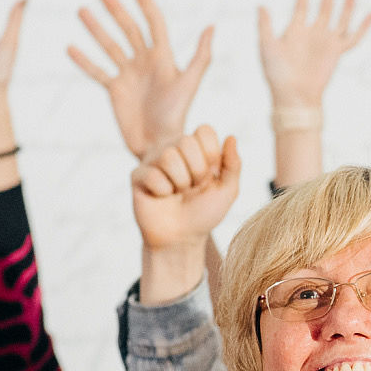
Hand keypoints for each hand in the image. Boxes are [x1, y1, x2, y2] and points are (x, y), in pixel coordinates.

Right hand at [69, 0, 211, 158]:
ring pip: (110, 46)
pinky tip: (70, 47)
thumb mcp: (189, 83)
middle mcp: (145, 62)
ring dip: (96, 28)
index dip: (145, 3)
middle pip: (129, 28)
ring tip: (81, 11)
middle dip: (115, 8)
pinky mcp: (115, 90)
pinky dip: (84, 60)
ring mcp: (129, 75)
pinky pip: (97, 71)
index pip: (154, 22)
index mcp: (163, 57)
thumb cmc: (178, 115)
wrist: (159, 144)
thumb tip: (211, 25)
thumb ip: (200, 55)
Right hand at [132, 125, 240, 252]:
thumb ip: (233, 164)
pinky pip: (153, 175)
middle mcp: (173, 149)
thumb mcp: (227, 191)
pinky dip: (163, 192)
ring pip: (168, 157)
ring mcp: (153, 160)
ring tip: (177, 193)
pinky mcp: (137, 175)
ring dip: (180, 183)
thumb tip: (231, 137)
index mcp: (196, 148)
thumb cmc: (204, 214)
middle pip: (186, 141)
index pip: (205, 131)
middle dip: (196, 171)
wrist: (181, 239)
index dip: (211, 156)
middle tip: (192, 187)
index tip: (210, 176)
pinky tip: (162, 198)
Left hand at [258, 0, 370, 107]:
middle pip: (325, 5)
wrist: (292, 96)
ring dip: (347, 1)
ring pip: (341, 16)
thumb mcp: (267, 46)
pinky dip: (363, 26)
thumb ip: (264, 25)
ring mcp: (327, 42)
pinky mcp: (337, 52)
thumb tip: (261, 4)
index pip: (302, 5)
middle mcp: (314, 33)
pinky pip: (354, 37)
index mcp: (296, 30)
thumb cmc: (277, 74)